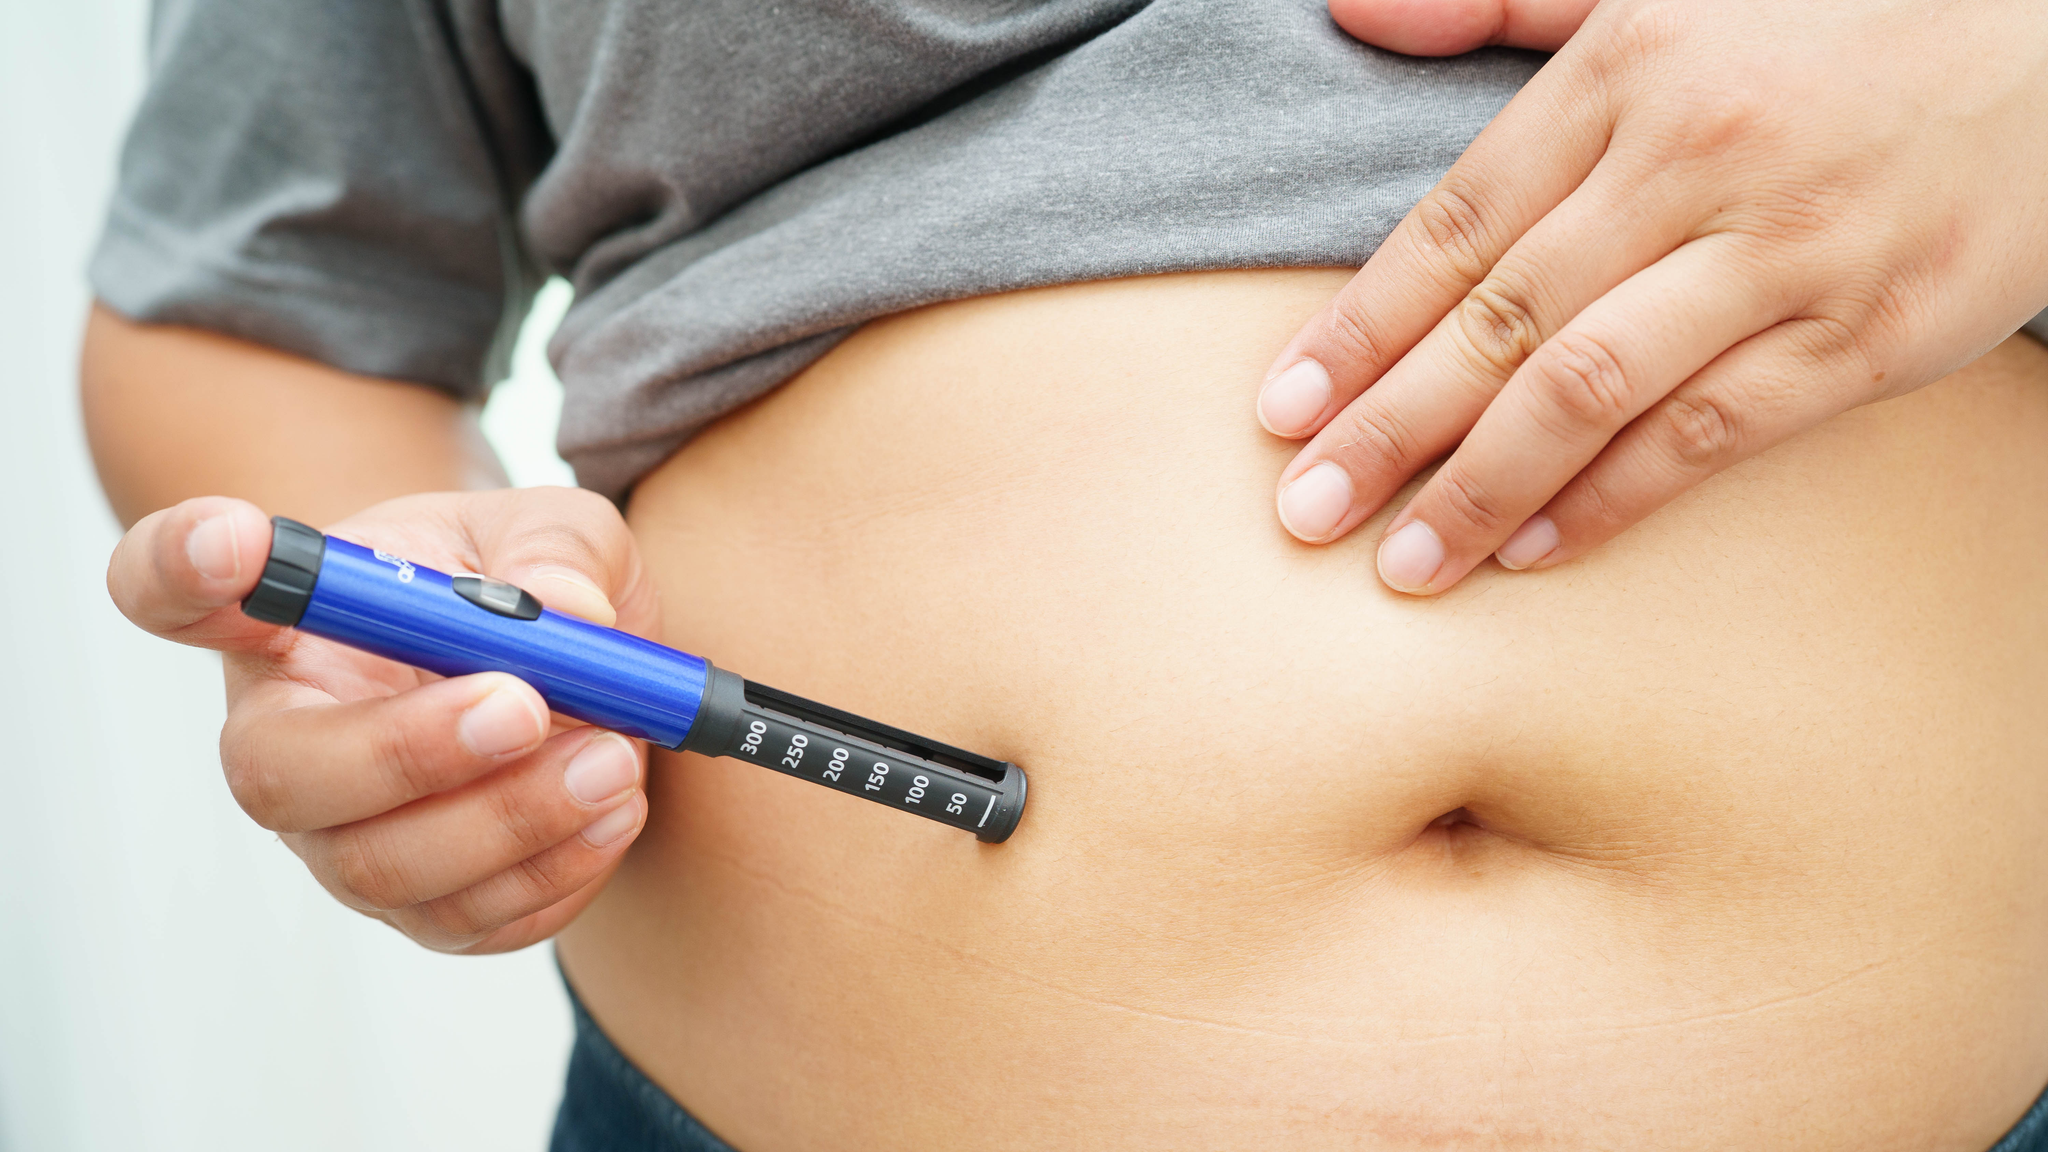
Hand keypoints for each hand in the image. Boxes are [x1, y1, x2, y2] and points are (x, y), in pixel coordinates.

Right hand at [108, 489, 659, 952]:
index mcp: (288, 619)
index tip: (235, 540)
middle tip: (528, 705)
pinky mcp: (426, 906)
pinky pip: (470, 922)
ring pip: (382, 869)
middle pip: (278, 775)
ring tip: (612, 757)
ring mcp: (344, 837)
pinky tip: (615, 807)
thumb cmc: (535, 589)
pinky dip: (556, 871)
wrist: (585, 683)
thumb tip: (565, 607)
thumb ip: (560, 548)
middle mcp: (289, 738)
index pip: (174, 590)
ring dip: (510, 820)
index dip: (181, 568)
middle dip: (405, 750)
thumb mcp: (558, 530)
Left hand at [1263, 0, 2047, 593]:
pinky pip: (1711, 432)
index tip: (1282, 409)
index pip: (1457, 225)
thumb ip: (1503, 3)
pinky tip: (1532, 546)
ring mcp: (1787, 251)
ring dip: (1481, 484)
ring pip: (1592, 385)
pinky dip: (1612, 496)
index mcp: (1631, 70)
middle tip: (1306, 510)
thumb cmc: (1838, 10)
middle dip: (1388, 427)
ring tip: (1400, 560)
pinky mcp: (1869, 332)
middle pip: (1501, 320)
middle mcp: (1697, 161)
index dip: (1359, 327)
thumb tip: (1354, 12)